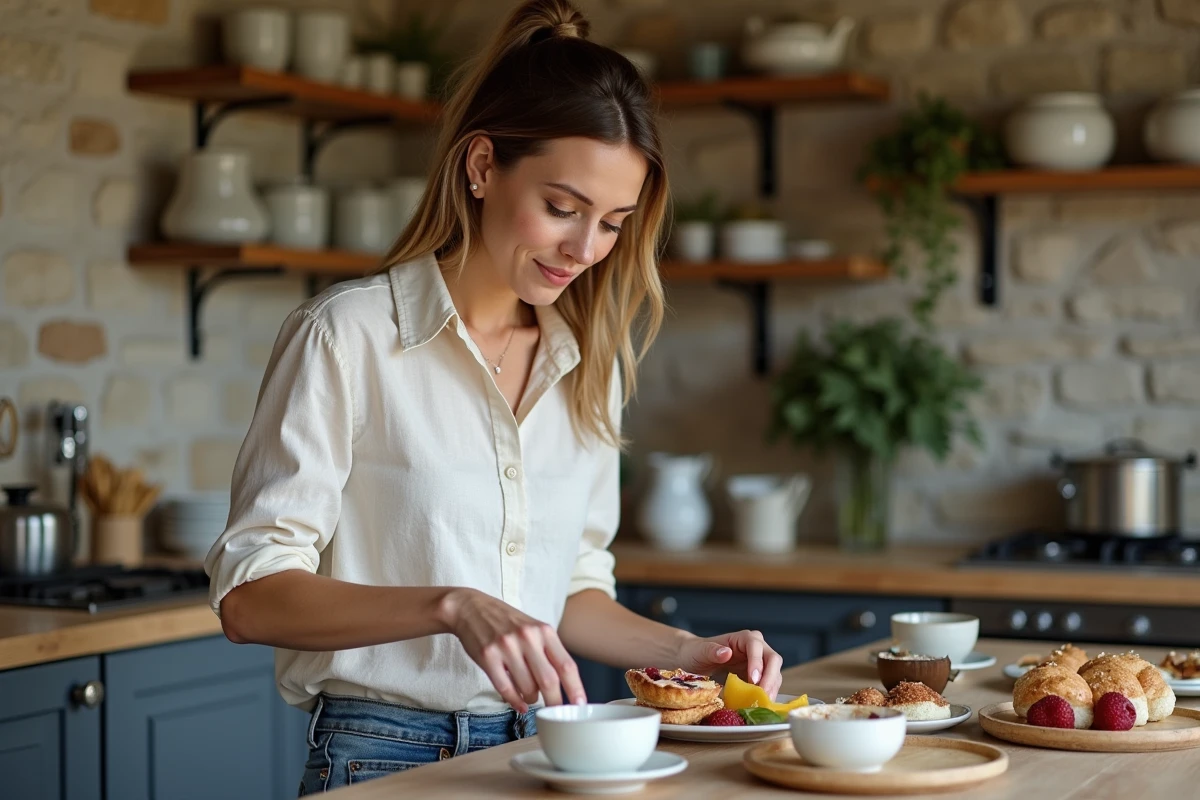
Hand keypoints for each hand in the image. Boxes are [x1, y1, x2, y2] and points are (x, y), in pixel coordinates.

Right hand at [442, 588, 585, 712]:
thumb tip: (564, 684)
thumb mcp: (533, 628)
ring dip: (531, 699)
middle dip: (555, 702)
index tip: (580, 704)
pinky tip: (519, 704)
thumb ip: (548, 651)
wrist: (472, 608)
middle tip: (556, 712)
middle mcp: (527, 638)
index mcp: (544, 631)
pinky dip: (514, 701)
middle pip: (549, 680)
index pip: (566, 664)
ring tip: (530, 697)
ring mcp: (507, 647)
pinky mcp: (488, 656)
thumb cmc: (506, 622)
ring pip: (527, 687)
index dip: (575, 688)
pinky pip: (505, 687)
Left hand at [675, 629, 783, 699]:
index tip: (753, 680)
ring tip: (761, 705)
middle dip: (770, 678)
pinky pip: (769, 684)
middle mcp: (756, 647)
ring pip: (775, 673)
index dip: (757, 662)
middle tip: (762, 696)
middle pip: (773, 659)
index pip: (756, 646)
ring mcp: (760, 662)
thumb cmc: (696, 652)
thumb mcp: (700, 652)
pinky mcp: (759, 676)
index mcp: (743, 638)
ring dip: (771, 689)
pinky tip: (759, 705)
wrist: (693, 660)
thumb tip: (727, 653)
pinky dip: (767, 695)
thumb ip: (712, 651)